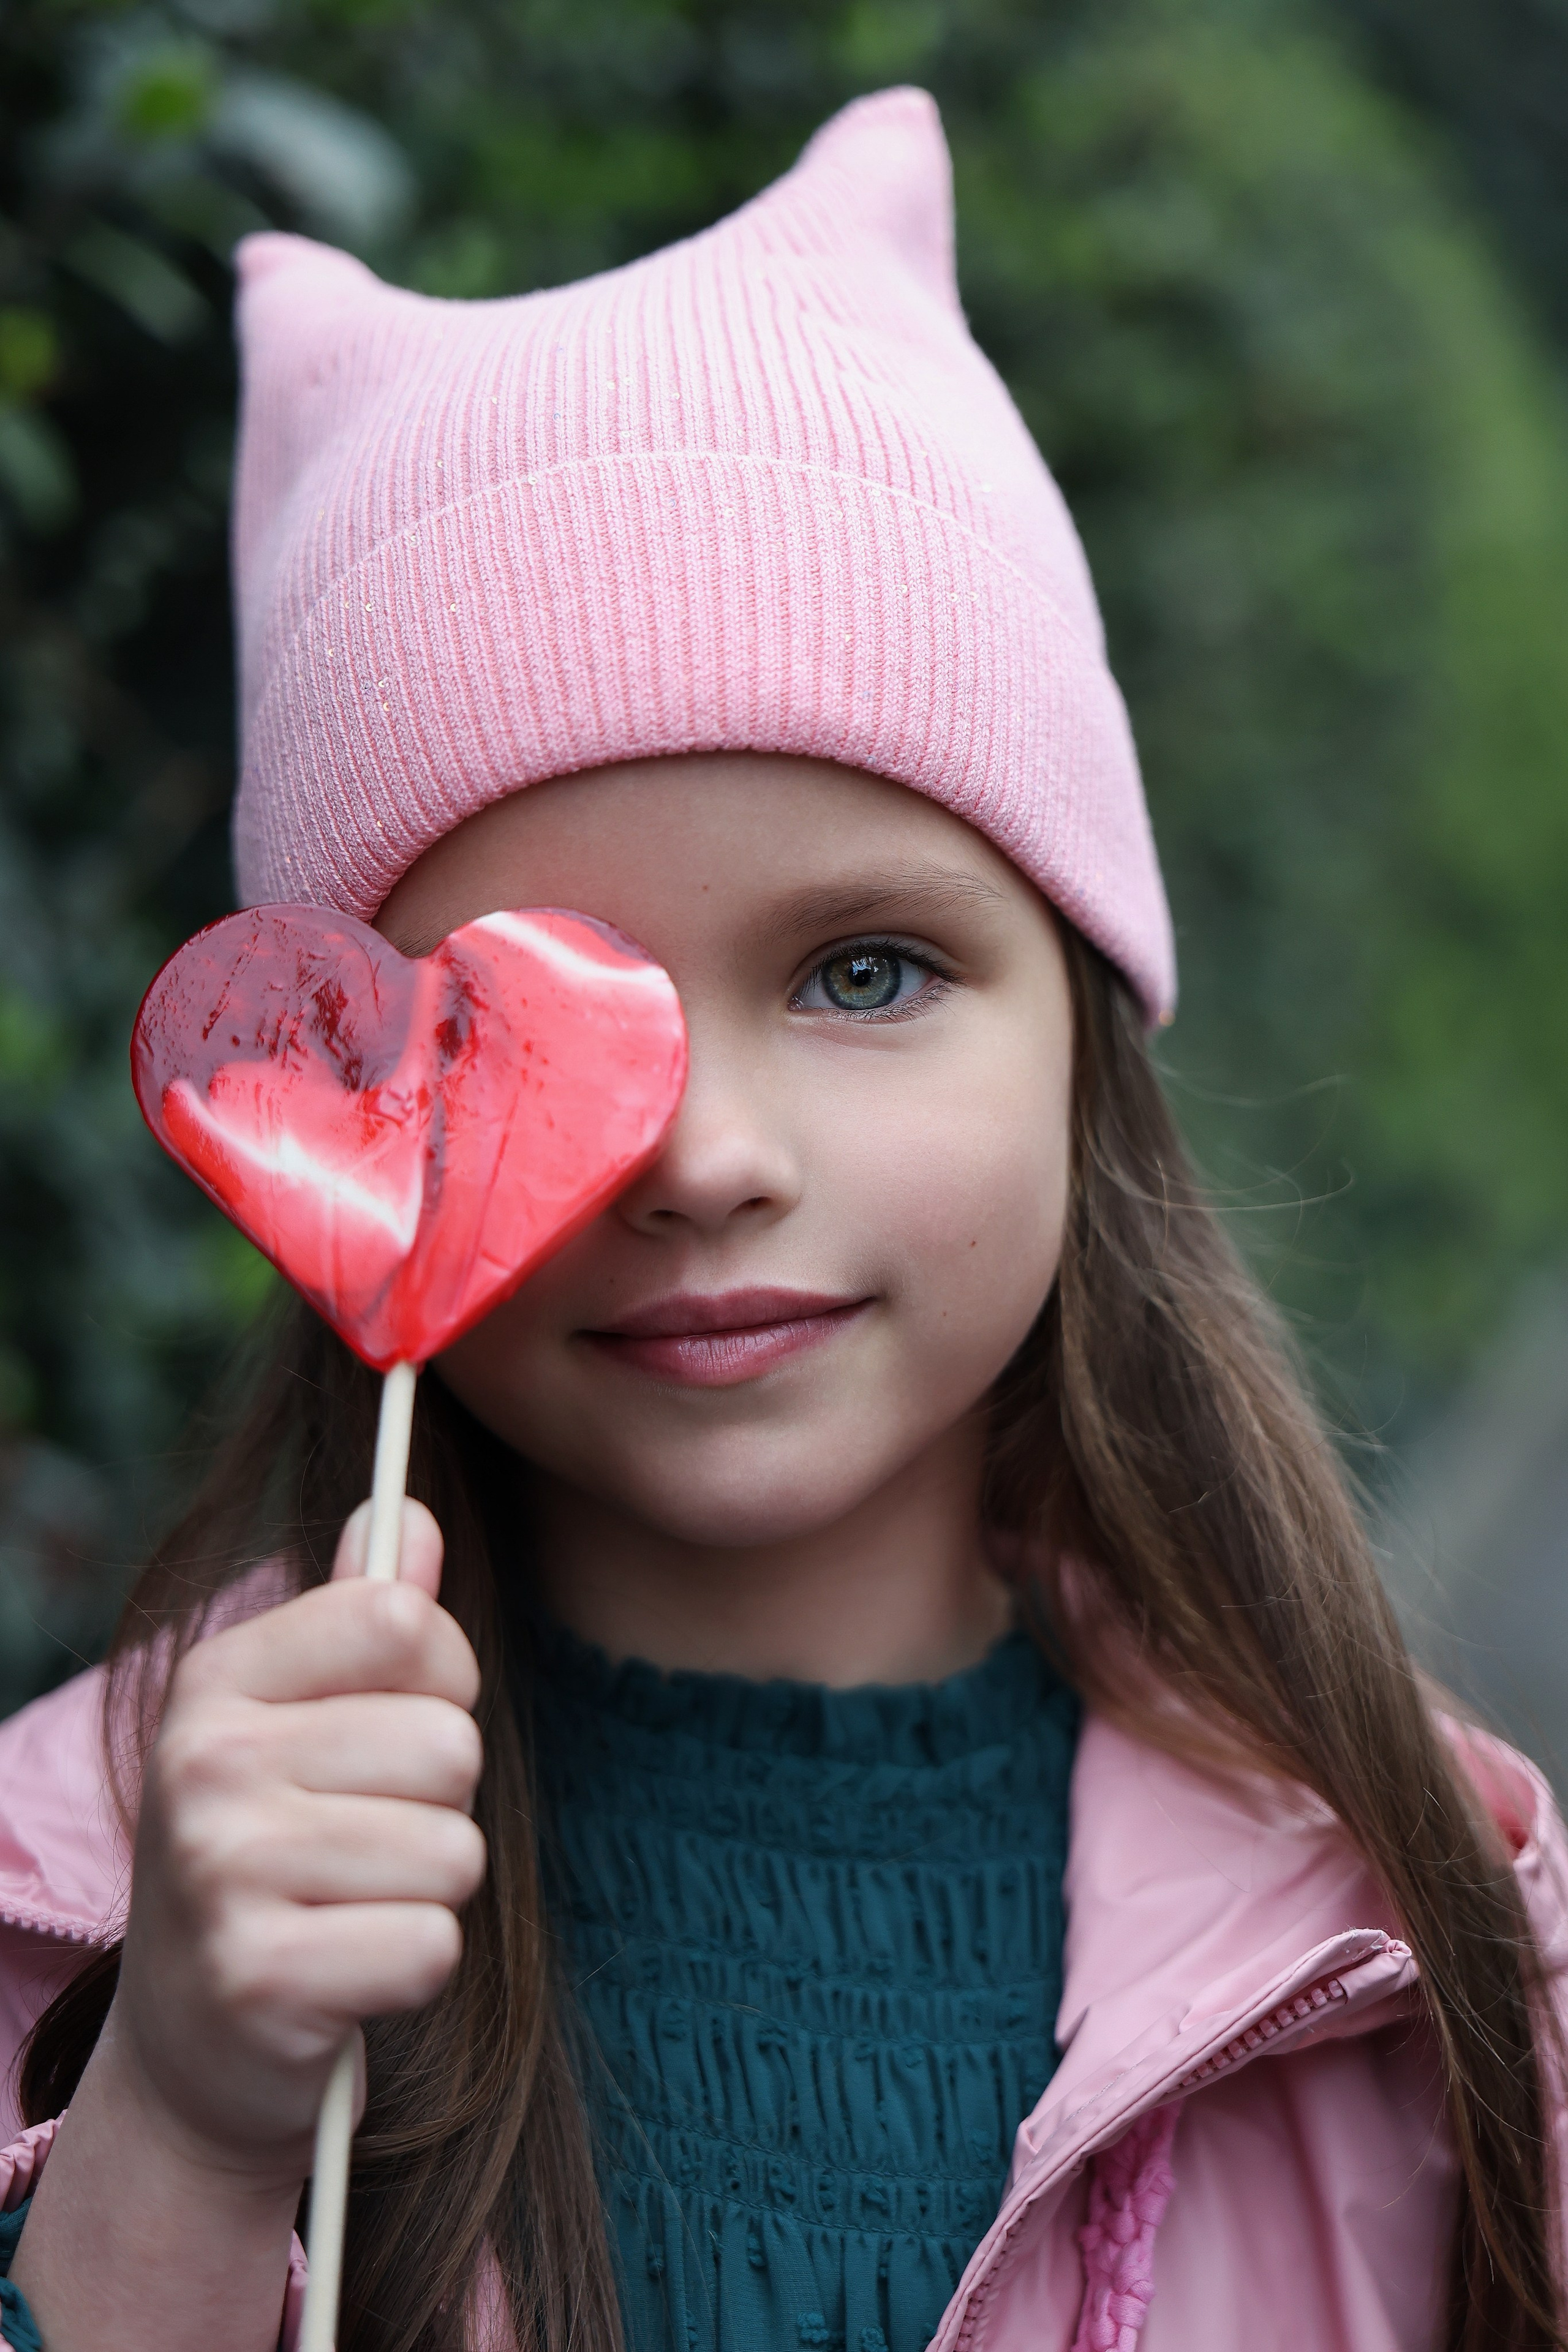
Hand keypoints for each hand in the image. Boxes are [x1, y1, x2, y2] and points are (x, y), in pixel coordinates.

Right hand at [105, 1499, 484, 2185]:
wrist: (191, 2044)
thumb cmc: (272, 1855)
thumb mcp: (296, 1723)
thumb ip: (361, 1619)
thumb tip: (416, 1517)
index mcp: (217, 1678)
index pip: (404, 1620)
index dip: (440, 1680)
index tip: (390, 1732)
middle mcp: (205, 1762)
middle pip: (450, 1744)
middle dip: (439, 1803)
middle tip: (363, 1846)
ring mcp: (221, 1872)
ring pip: (454, 1849)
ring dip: (428, 1891)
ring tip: (352, 1907)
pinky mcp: (259, 1981)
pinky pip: (431, 1945)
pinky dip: (412, 1969)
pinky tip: (347, 1974)